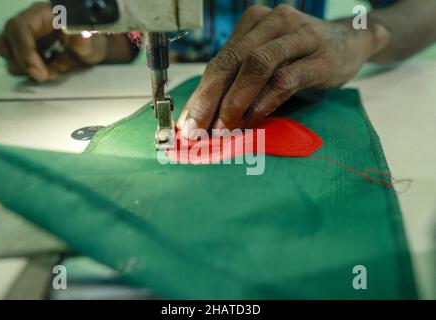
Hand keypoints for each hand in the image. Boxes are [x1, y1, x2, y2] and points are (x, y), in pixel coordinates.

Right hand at [0, 2, 109, 81]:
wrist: (94, 48)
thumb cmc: (91, 37)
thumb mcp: (92, 39)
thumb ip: (85, 40)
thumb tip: (80, 37)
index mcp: (40, 15)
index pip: (19, 29)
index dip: (24, 51)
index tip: (37, 72)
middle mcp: (29, 28)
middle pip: (5, 44)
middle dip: (22, 63)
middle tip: (44, 74)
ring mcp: (27, 42)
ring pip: (11, 59)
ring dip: (31, 71)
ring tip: (56, 70)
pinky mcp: (29, 56)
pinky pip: (22, 69)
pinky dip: (36, 74)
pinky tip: (54, 71)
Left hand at [178, 4, 388, 138]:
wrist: (352, 41)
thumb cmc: (301, 55)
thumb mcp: (269, 58)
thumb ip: (241, 78)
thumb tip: (208, 115)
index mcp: (254, 22)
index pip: (220, 60)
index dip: (200, 93)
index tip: (186, 123)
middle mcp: (274, 22)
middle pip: (231, 61)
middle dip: (208, 99)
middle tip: (195, 130)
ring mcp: (299, 36)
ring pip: (255, 66)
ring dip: (234, 102)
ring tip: (222, 129)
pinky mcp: (321, 58)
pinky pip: (284, 80)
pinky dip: (263, 103)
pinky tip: (251, 120)